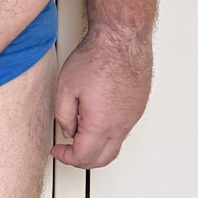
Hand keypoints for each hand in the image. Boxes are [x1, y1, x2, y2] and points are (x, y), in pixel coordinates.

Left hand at [51, 29, 151, 169]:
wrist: (121, 38)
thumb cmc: (97, 56)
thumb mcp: (65, 87)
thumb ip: (63, 116)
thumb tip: (68, 130)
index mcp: (101, 124)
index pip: (83, 157)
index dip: (66, 157)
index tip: (58, 150)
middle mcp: (121, 124)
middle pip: (103, 159)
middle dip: (83, 160)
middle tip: (69, 151)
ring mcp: (133, 116)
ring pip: (115, 145)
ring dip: (97, 147)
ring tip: (81, 132)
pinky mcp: (138, 106)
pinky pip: (124, 130)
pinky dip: (109, 133)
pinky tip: (97, 120)